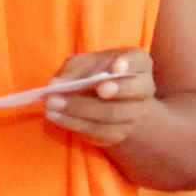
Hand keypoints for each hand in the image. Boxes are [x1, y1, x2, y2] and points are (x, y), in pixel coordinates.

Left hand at [40, 48, 156, 152]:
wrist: (111, 103)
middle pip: (130, 92)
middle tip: (79, 88)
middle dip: (107, 89)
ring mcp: (134, 115)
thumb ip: (74, 69)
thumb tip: (57, 83)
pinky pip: (99, 131)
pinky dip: (74, 123)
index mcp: (138, 63)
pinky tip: (56, 116)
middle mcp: (143, 89)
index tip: (116, 68)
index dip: (128, 65)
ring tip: (52, 103)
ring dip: (79, 109)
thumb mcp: (86, 63)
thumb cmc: (97, 73)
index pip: (139, 61)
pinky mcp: (118, 134)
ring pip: (112, 114)